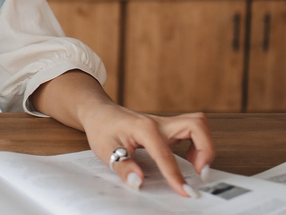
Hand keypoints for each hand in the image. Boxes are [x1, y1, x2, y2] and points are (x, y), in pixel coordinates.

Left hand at [81, 103, 214, 196]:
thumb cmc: (101, 128)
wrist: (99, 112)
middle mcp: (158, 123)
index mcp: (143, 128)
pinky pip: (191, 131)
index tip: (186, 192)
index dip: (176, 175)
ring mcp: (165, 124)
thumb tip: (138, 182)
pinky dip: (197, 144)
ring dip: (204, 146)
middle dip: (206, 150)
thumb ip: (122, 166)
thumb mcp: (104, 149)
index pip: (166, 154)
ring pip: (197, 125)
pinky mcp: (167, 128)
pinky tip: (187, 159)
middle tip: (200, 173)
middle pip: (196, 125)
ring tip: (196, 168)